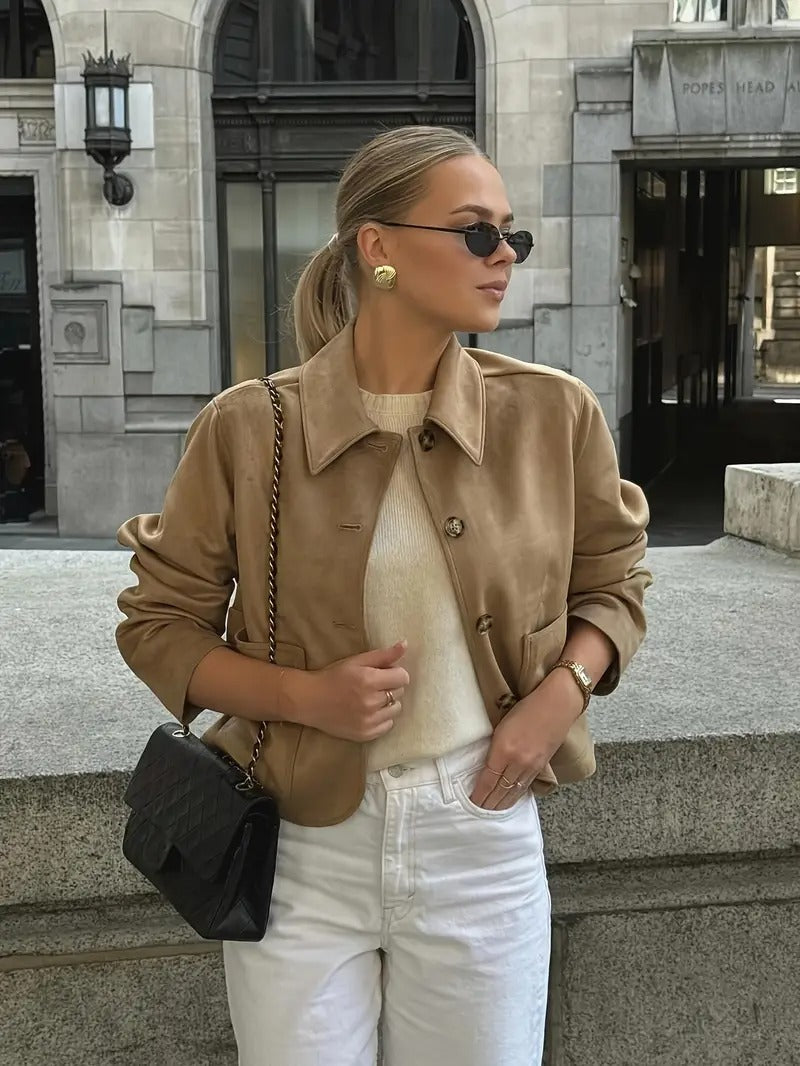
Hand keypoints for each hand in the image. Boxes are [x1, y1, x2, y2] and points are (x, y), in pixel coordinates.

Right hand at [286, 640, 409, 741]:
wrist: (310, 700)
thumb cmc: (333, 677)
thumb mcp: (357, 661)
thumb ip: (383, 655)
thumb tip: (405, 645)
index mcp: (369, 680)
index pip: (403, 677)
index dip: (396, 673)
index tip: (385, 674)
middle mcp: (371, 702)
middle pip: (399, 692)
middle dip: (390, 687)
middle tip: (373, 685)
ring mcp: (368, 721)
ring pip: (396, 709)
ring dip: (388, 703)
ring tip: (371, 699)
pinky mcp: (365, 734)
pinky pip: (388, 725)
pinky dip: (382, 718)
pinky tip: (368, 712)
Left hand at [469, 669, 584, 810]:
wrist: (556, 705)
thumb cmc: (526, 709)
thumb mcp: (501, 726)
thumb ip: (493, 748)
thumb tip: (486, 765)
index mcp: (503, 750)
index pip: (488, 780)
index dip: (479, 795)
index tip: (470, 802)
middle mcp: (517, 762)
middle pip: (500, 790)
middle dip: (488, 804)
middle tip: (477, 813)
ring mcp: (531, 766)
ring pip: (513, 792)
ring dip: (501, 804)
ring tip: (491, 812)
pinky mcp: (541, 766)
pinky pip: (526, 787)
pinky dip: (516, 796)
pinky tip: (510, 801)